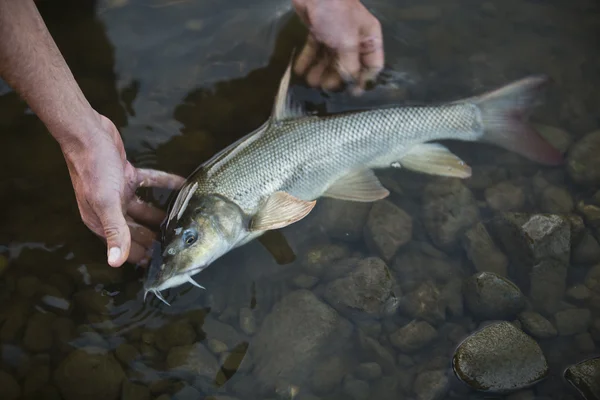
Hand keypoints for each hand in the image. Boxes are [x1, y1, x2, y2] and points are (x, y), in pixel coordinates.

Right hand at [59, 112, 184, 266]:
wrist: (87, 132)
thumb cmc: (93, 168)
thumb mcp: (105, 202)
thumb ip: (114, 231)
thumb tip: (114, 263)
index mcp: (100, 221)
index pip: (125, 247)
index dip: (143, 257)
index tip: (164, 265)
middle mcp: (109, 210)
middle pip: (136, 230)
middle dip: (155, 239)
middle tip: (179, 246)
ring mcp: (119, 192)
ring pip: (144, 209)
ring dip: (162, 215)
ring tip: (184, 223)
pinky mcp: (127, 174)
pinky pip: (151, 182)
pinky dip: (166, 184)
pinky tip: (184, 186)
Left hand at [292, 0, 383, 93]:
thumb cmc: (337, 14)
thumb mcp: (347, 42)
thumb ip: (349, 65)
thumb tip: (349, 83)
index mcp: (369, 38)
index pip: (372, 65)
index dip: (364, 80)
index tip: (352, 93)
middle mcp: (355, 39)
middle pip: (348, 65)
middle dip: (337, 77)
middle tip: (326, 87)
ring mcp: (336, 36)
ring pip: (330, 59)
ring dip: (321, 71)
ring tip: (310, 81)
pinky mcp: (318, 32)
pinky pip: (315, 50)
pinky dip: (307, 60)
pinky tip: (299, 71)